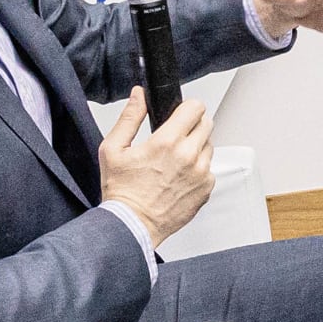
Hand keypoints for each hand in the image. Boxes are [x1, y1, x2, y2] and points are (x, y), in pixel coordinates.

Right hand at [99, 92, 218, 245]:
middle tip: (175, 137)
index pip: (195, 107)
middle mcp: (189, 156)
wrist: (131, 225)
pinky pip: (209, 169)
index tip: (179, 114)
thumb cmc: (121, 192)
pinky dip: (198, 169)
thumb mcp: (113, 149)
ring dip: (196, 147)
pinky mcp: (206, 189)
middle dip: (192, 125)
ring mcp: (201, 174)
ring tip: (174, 160)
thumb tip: (139, 95)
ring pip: (209, 146)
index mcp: (167, 142)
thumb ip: (129, 117)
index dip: (187, 108)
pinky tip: (179, 177)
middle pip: (206, 123)